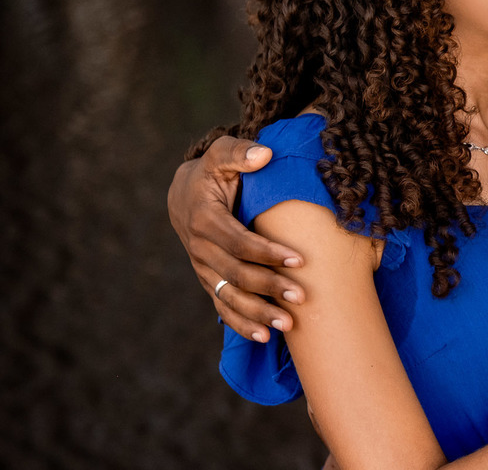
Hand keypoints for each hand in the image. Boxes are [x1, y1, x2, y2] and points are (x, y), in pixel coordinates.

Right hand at [167, 135, 304, 341]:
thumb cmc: (213, 172)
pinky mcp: (208, 280)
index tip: (299, 260)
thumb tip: (264, 154)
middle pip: (237, 274)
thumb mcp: (221, 154)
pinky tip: (264, 336)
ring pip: (229, 296)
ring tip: (287, 324)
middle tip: (302, 297)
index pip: (239, 242)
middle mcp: (200, 248)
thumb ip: (239, 152)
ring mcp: (203, 268)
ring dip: (258, 313)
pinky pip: (222, 306)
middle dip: (270, 287)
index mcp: (205, 219)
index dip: (268, 253)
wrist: (184, 193)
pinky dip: (241, 323)